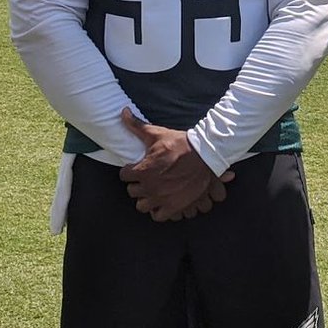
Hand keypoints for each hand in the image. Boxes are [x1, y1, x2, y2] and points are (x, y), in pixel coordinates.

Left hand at [118, 107, 232, 220]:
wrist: (205, 154)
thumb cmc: (180, 143)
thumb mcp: (157, 134)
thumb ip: (136, 125)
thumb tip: (122, 111)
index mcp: (142, 170)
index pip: (124, 176)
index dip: (130, 171)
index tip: (138, 168)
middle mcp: (149, 187)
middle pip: (132, 192)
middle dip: (138, 184)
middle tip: (147, 178)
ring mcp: (161, 198)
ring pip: (142, 206)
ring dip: (146, 199)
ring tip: (154, 191)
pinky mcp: (174, 206)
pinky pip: (157, 216)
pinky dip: (159, 210)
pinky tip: (163, 200)